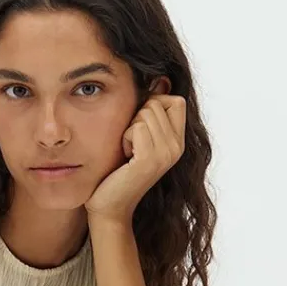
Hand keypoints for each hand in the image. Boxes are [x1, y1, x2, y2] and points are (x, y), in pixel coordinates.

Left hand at [85, 93, 186, 223]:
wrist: (109, 206)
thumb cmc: (117, 171)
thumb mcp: (139, 139)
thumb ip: (150, 115)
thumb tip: (157, 79)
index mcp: (177, 142)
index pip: (176, 100)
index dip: (154, 104)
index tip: (140, 128)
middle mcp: (177, 148)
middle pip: (157, 102)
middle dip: (137, 117)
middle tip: (131, 144)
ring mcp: (166, 154)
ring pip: (146, 111)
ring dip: (129, 128)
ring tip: (128, 152)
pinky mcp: (150, 160)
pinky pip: (136, 126)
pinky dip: (124, 138)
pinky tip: (125, 157)